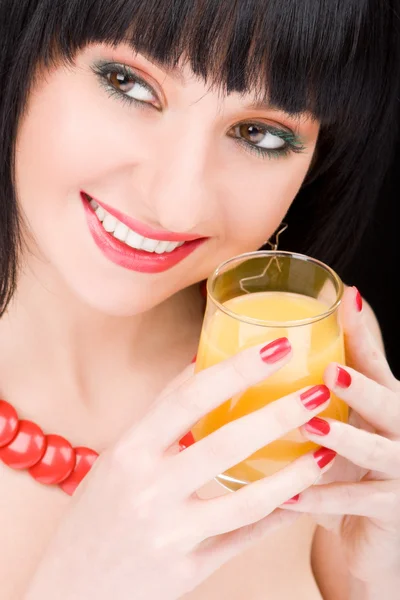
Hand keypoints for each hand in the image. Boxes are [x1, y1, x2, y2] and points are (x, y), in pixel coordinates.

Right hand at [25, 339, 334, 599]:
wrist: (71, 587)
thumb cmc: (95, 515)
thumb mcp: (118, 456)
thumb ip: (160, 415)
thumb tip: (199, 366)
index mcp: (130, 450)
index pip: (189, 397)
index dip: (236, 369)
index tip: (275, 348)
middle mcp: (149, 488)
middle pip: (226, 442)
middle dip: (279, 413)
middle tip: (317, 392)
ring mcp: (170, 532)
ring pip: (246, 500)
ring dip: (294, 473)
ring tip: (325, 450)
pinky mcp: (186, 570)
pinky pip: (243, 540)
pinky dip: (277, 517)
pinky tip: (303, 499)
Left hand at [281, 286, 399, 583]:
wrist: (373, 528)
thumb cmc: (357, 463)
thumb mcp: (350, 421)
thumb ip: (334, 385)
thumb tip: (297, 336)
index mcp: (388, 404)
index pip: (375, 364)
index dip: (362, 334)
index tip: (348, 301)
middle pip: (388, 404)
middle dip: (361, 388)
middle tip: (330, 374)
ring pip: (375, 452)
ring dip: (343, 440)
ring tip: (311, 427)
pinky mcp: (392, 508)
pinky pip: (355, 501)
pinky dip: (321, 499)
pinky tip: (289, 496)